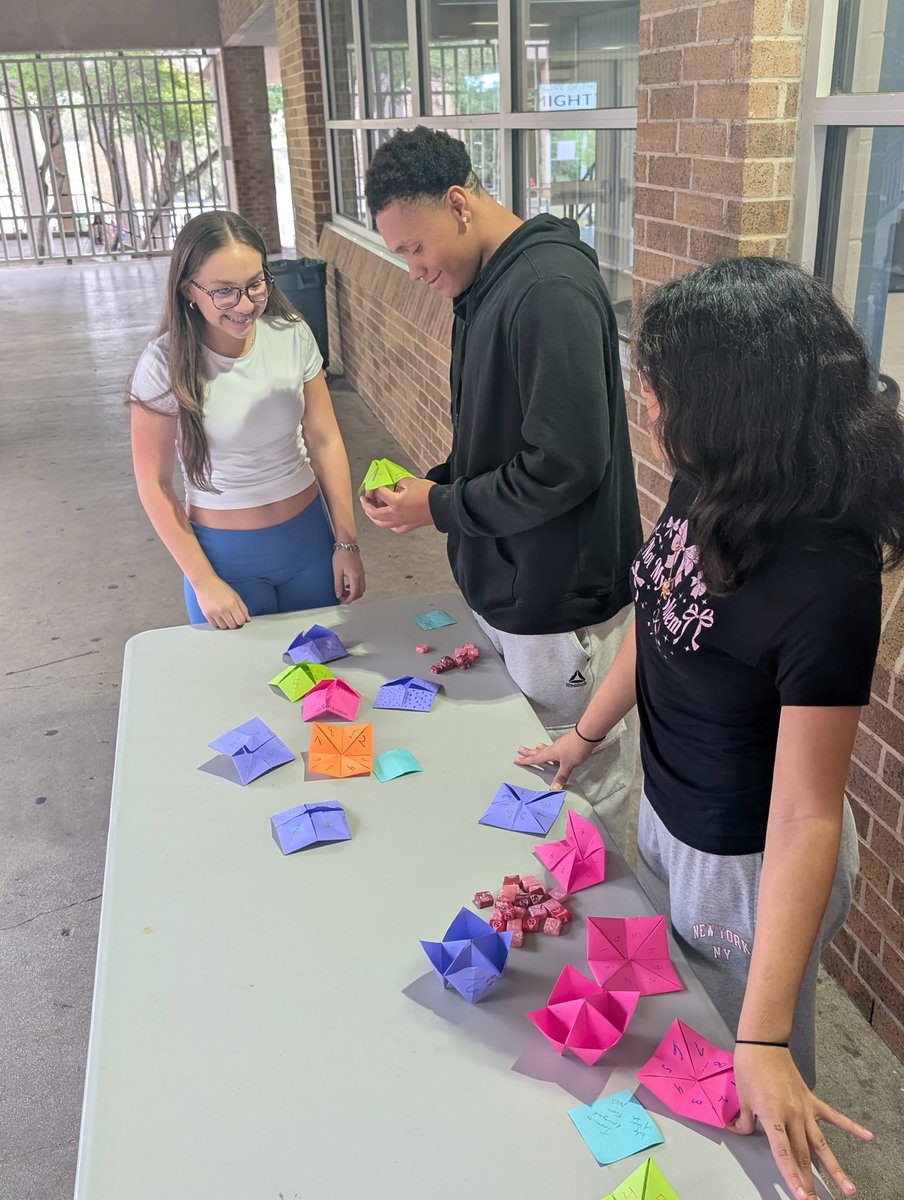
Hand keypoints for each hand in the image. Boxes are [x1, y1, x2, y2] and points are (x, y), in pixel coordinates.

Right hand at [193, 577, 250, 628]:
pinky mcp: (207, 614)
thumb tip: (248, 619)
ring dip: (226, 624)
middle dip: (234, 622)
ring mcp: (214, 613)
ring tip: (225, 616)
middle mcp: (223, 609)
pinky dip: (218, 624)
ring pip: (224, 627)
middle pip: (233, 625)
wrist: (205, 583)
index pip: (241, 620)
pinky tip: (219, 617)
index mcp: (232, 604)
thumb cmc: (220, 587)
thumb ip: (243, 608)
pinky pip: (215, 625)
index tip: (239, 618)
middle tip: (232, 617)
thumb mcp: (235, 595)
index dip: (241, 620)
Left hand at [333, 548, 364, 604]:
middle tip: (343, 598)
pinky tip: (347, 585)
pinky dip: (355, 587)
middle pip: (359, 593)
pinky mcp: (361, 570)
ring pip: (361, 588)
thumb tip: (338, 594)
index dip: (348, 600)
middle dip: (351, 598)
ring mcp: (362, 573)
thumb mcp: (337, 571)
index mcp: (355, 577)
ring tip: (344, 592)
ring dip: (354, 593)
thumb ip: (338, 584)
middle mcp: (360, 576)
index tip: (342, 602)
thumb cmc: (341, 555)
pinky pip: (361, 583)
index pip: (354, 594)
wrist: (347, 544)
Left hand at [359, 477, 434, 532]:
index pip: (379, 493)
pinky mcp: (409, 525)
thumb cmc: (430, 494)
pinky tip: (387, 521)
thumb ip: (397, 481)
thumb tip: (391, 483)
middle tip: (364, 498)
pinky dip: (388, 524)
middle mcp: (396, 515)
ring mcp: (402, 522)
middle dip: (367, 505)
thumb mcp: (411, 481)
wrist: (443, 505)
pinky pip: (394, 528)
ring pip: (382, 523)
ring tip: (370, 511)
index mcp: (395, 502)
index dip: (375, 487)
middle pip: (375, 513)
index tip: (375, 483)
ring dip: (373, 517)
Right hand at [514, 729, 592, 789]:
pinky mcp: (567, 744)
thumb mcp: (568, 765)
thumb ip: (561, 776)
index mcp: (550, 753)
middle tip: (520, 749)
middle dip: (528, 752)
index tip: (517, 759)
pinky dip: (551, 749)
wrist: (587, 735)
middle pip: (538, 750)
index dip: (526, 760)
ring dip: (539, 749)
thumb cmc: (576, 748)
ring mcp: (560, 745)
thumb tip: (554, 788)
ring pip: (546, 748)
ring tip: (536, 746)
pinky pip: (555, 748)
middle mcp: (553, 748)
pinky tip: (555, 750)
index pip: (535, 758)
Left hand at [729, 1045, 871, 1197]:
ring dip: (835, 1168)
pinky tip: (868, 1137)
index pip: (783, 1153)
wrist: (764, 1042)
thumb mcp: (742, 1096)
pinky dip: (851, 1127)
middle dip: (808, 1181)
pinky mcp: (811, 1100)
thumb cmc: (750, 1067)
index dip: (791, 1176)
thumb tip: (739, 1130)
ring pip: (821, 1145)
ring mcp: (805, 1109)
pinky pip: (833, 1116)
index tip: (800, 1195)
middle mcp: (792, 1116)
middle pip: (803, 1155)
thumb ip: (743, 1119)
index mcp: (773, 1116)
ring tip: (849, 1189)